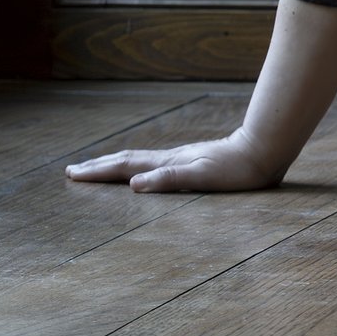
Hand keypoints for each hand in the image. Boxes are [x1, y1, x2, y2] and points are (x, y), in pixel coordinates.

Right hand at [65, 126, 285, 193]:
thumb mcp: (203, 177)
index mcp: (168, 163)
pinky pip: (154, 164)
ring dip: (114, 164)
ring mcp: (180, 157)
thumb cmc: (237, 169)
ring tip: (98, 167)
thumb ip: (169, 179)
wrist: (263, 151)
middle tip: (72, 170)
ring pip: (139, 160)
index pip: (125, 166)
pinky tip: (142, 171)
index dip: (98, 171)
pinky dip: (137, 167)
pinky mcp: (192, 160)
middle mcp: (170, 158)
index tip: (73, 174)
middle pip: (126, 160)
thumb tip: (133, 184)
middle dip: (98, 166)